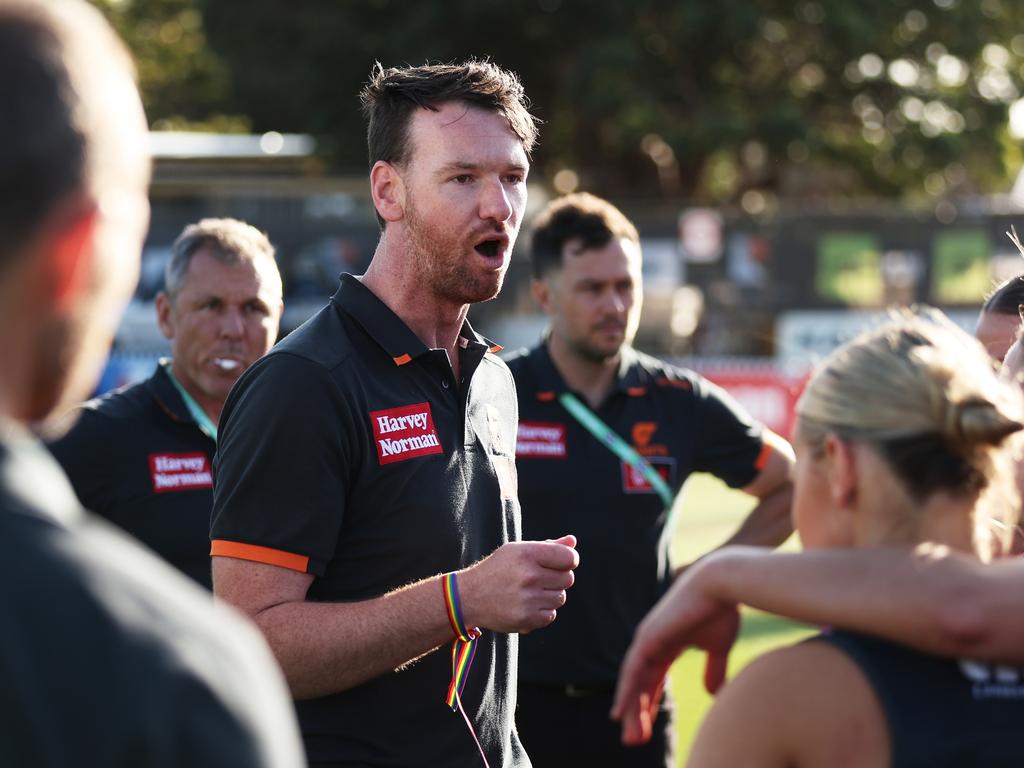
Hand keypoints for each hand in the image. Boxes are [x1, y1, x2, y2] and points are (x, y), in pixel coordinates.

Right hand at [459, 535, 578, 633]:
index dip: (569, 560)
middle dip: (558, 578)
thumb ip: (548, 546)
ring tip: (531, 592)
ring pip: (560, 598)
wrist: (470, 596)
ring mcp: (528, 599)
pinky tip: (527, 605)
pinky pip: (551, 615)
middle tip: (540, 578)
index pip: (569, 558)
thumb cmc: (498, 569)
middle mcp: (529, 576)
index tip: (561, 563)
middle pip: (568, 579)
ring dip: (550, 595)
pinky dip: (543, 611)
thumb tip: (572, 542)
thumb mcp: (518, 550)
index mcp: (527, 554)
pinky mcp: (526, 619)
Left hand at [611, 564, 739, 744]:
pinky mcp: (648, 637)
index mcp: (670, 641)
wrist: (721, 583)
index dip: (650, 701)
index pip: (654, 677)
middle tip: (633, 740)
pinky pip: (633, 671)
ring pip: (634, 680)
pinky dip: (625, 692)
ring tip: (629, 736)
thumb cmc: (723, 609)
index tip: (646, 726)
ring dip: (630, 709)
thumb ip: (714, 668)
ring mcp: (648, 637)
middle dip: (638, 711)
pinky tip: (619, 712)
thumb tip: (712, 694)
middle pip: (641, 682)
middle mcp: (653, 640)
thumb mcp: (719, 646)